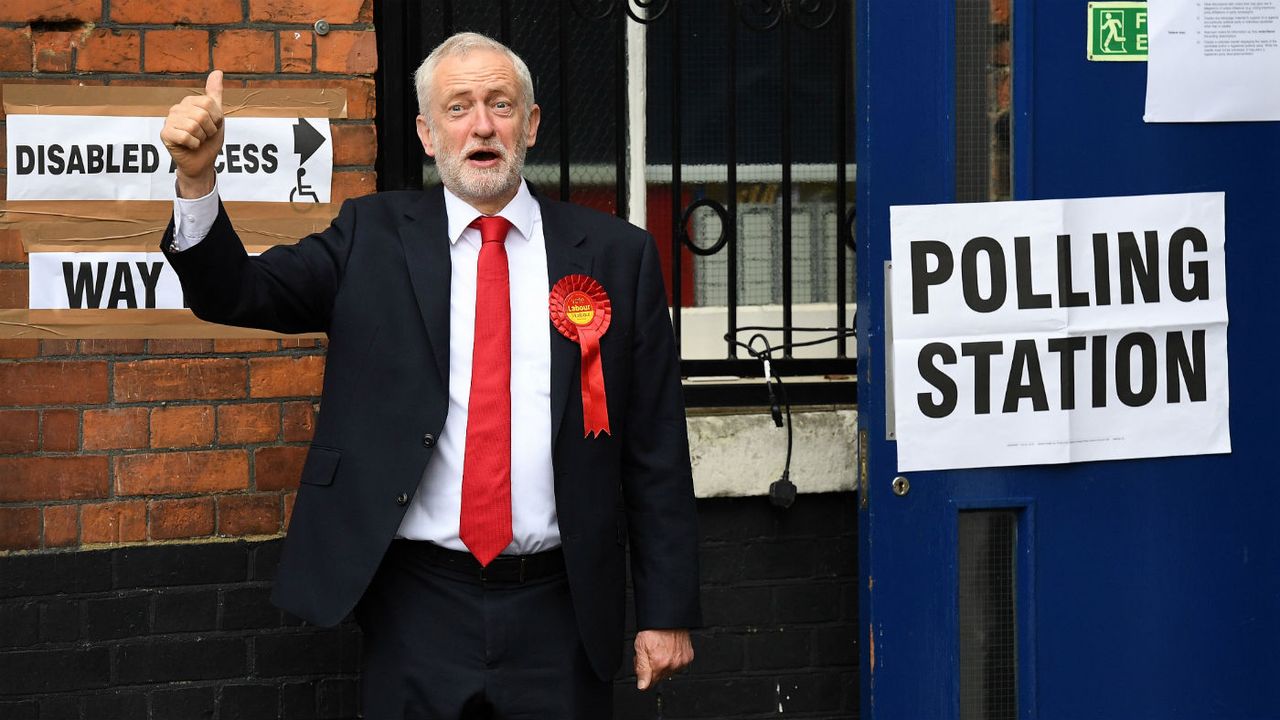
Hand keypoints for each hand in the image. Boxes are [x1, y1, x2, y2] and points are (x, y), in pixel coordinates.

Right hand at [161, 70, 224, 197]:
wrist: (202, 162)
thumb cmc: (209, 140)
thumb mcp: (216, 116)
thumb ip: (215, 94)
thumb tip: (218, 71)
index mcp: (189, 102)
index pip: (209, 103)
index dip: (216, 119)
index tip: (212, 126)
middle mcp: (177, 109)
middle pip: (202, 115)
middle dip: (209, 130)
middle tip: (204, 135)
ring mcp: (169, 121)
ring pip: (194, 126)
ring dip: (202, 138)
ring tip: (197, 140)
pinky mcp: (165, 134)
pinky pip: (186, 136)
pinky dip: (193, 144)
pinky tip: (189, 145)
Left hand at [634, 628, 693, 689]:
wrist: (668, 617)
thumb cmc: (654, 629)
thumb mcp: (640, 647)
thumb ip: (641, 669)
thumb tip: (643, 686)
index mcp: (659, 664)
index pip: (649, 684)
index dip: (644, 675)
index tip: (643, 666)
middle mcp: (672, 665)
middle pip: (659, 677)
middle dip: (653, 668)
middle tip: (650, 654)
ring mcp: (682, 661)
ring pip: (669, 671)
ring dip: (664, 664)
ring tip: (660, 650)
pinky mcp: (688, 657)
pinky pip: (679, 664)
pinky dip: (674, 659)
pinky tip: (669, 649)